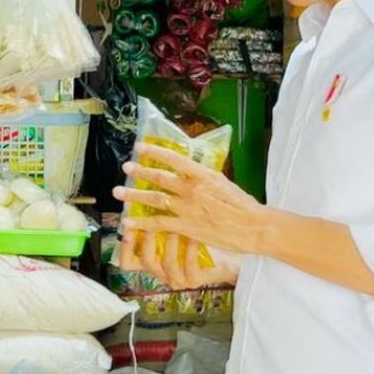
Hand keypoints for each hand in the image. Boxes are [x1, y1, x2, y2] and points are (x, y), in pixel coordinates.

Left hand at [113, 143, 267, 255]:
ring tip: (118, 191)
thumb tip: (190, 169)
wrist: (254, 227)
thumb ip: (204, 177)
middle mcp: (192, 189)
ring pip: (155, 199)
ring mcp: (188, 208)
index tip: (140, 146)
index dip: (154, 152)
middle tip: (125, 167)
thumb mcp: (223, 183)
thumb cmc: (242, 205)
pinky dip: (141, 222)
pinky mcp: (186, 227)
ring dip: (134, 194)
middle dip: (140, 171)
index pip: (174, 159)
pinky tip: (128, 221)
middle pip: (160, 178)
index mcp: (203, 174)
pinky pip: (158, 223)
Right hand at [117, 228, 238, 289]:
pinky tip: (195, 234)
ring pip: (166, 262)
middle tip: (149, 222)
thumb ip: (161, 216)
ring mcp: (178, 277)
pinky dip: (191, 247)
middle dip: (146, 240)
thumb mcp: (178, 225)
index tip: (127, 223)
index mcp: (154, 259)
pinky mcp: (195, 279)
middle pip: (144, 262)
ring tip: (175, 226)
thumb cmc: (203, 234)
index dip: (125, 246)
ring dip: (170, 242)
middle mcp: (162, 272)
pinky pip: (189, 263)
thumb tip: (146, 190)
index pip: (128, 261)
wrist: (231, 254)